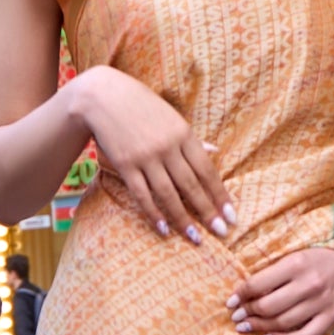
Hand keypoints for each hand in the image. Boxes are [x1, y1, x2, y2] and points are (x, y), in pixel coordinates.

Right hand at [72, 70, 230, 242]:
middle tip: (221, 233)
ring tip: (195, 238)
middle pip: (191, 185)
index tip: (231, 215)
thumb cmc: (141, 106)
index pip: (207, 170)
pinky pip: (142, 194)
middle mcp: (168, 147)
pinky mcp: (125, 164)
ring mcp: (146, 157)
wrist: (102, 96)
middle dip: (208, 211)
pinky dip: (153, 213)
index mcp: (183, 134)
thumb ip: (192, 139)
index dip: (220, 195)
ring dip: (183, 218)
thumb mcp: (171, 117)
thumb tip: (215, 151)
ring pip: (168, 193)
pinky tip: (164, 229)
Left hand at [230, 247, 333, 334]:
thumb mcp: (296, 253)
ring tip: (247, 327)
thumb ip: (274, 270)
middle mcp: (308, 284)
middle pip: (267, 307)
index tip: (230, 302)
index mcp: (296, 263)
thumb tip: (245, 290)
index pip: (258, 284)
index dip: (239, 295)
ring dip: (260, 327)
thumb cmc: (321, 254)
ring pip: (282, 323)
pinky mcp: (332, 317)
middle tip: (237, 317)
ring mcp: (321, 303)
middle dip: (247, 313)